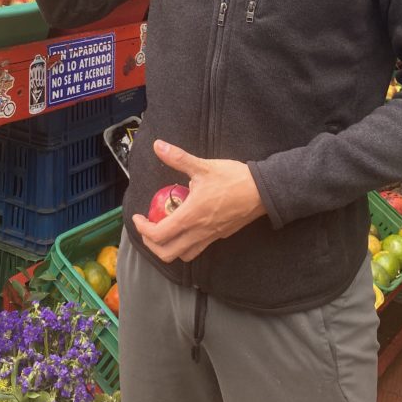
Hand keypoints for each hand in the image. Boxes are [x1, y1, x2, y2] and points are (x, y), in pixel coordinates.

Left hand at [132, 140, 266, 262]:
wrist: (263, 191)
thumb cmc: (233, 179)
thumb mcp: (204, 166)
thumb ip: (178, 158)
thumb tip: (158, 145)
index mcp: (191, 216)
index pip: (159, 234)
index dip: (142, 229)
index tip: (138, 217)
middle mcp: (198, 231)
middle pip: (167, 254)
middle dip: (151, 244)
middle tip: (147, 228)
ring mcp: (210, 237)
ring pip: (183, 255)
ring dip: (168, 248)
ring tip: (163, 231)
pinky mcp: (220, 236)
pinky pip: (197, 249)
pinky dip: (184, 245)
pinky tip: (185, 228)